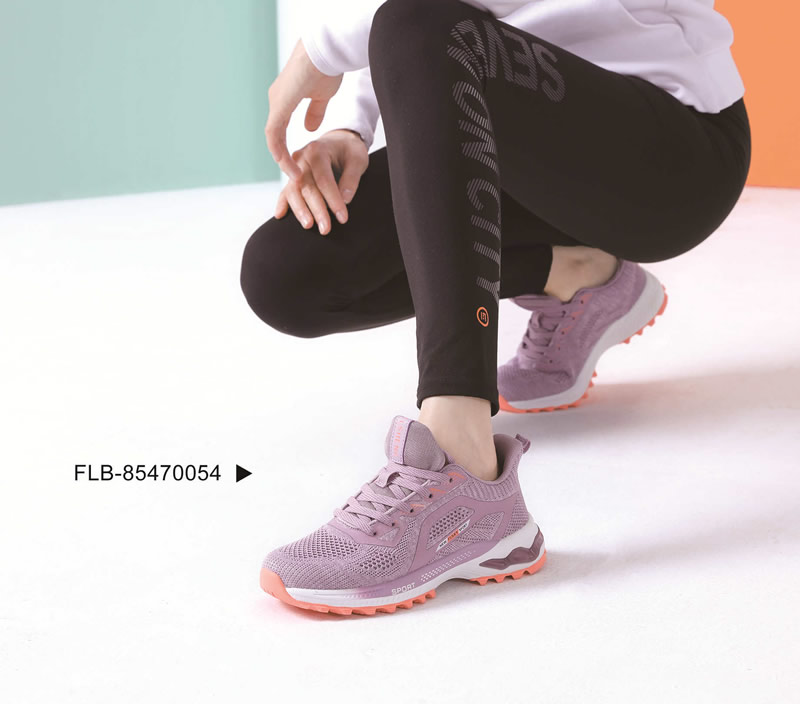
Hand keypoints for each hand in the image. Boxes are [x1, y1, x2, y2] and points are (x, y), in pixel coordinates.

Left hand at [265, 38, 343, 181]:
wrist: (327, 51)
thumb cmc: (328, 67)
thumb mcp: (322, 97)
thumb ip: (314, 113)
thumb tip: (309, 129)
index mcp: (285, 98)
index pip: (281, 129)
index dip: (287, 148)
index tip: (300, 164)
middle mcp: (277, 100)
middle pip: (275, 136)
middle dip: (284, 158)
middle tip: (296, 175)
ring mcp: (276, 102)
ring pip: (273, 138)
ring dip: (282, 159)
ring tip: (295, 176)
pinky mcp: (279, 106)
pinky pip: (274, 135)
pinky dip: (280, 151)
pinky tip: (289, 164)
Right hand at [274, 129, 368, 234]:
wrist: (338, 141)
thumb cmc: (349, 151)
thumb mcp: (358, 160)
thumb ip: (351, 179)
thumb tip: (345, 200)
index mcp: (317, 151)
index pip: (324, 180)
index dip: (333, 200)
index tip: (342, 218)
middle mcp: (301, 158)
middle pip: (307, 187)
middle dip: (317, 210)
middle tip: (326, 229)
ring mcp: (294, 168)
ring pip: (293, 191)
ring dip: (300, 210)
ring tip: (309, 226)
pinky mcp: (292, 177)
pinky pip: (285, 191)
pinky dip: (282, 203)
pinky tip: (280, 215)